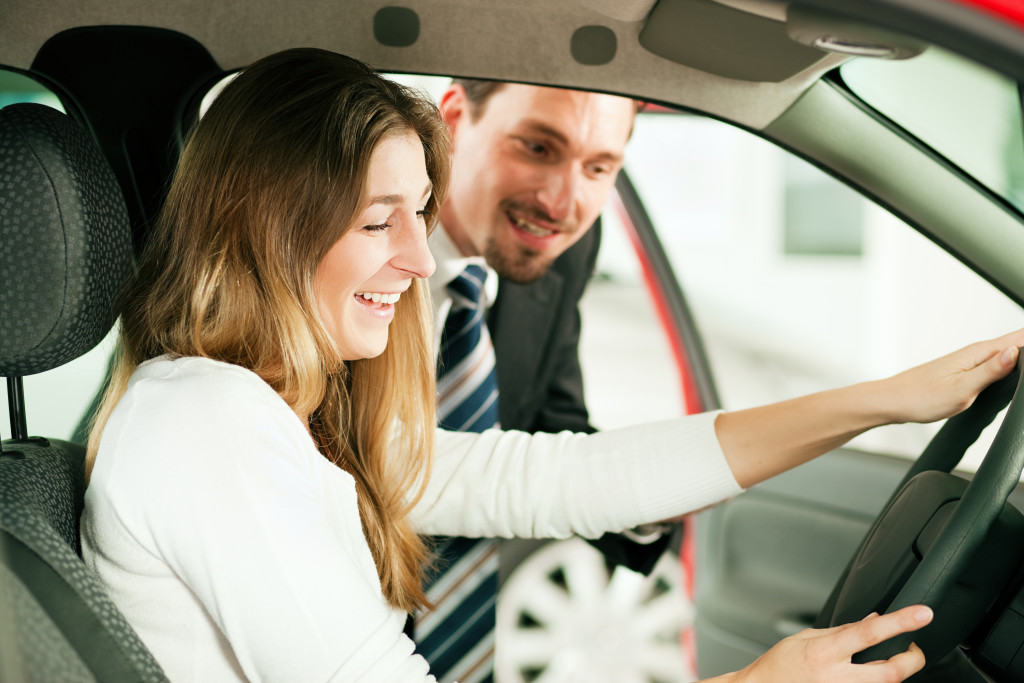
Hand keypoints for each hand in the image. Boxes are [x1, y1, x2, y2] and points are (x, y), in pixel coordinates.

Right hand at [730, 606, 932, 682]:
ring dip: (893, 672)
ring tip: (887, 660)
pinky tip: (867, 673)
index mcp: (824, 652)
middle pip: (891, 672)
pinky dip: (876, 681)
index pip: (870, 633)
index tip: (922, 613)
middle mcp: (837, 678)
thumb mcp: (806, 638)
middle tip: (914, 647)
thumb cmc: (780, 666)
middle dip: (912, 658)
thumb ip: (843, 631)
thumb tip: (873, 621)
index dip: (900, 622)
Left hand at [878, 328, 1023, 424]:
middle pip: (1018, 344)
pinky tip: (1014, 368)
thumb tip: (1016, 352)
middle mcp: (975, 354)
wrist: (891, 402)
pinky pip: (995, 365)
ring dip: (1022, 355)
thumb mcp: (961, 389)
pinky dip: (1009, 365)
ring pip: (1007, 354)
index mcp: (978, 353)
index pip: (1020, 338)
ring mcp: (970, 363)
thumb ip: (990, 371)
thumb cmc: (919, 397)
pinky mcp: (964, 373)